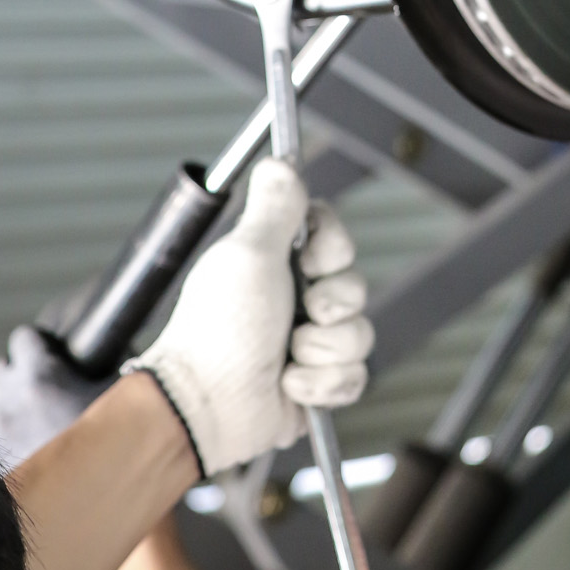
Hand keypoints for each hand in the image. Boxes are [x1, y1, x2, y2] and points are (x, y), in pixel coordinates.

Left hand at [0, 324, 111, 474]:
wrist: (100, 508)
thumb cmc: (117, 449)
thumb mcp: (120, 395)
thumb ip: (109, 365)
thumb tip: (115, 350)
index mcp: (40, 376)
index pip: (23, 338)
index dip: (39, 345)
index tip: (49, 354)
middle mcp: (8, 401)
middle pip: (2, 369)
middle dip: (20, 375)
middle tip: (43, 390)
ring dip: (0, 403)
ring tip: (24, 417)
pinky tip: (13, 443)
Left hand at [125, 158, 372, 476]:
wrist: (209, 407)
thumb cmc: (218, 331)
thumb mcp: (247, 253)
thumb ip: (274, 207)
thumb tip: (280, 161)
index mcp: (275, 261)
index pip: (333, 235)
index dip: (333, 248)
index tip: (310, 259)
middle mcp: (293, 299)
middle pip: (354, 285)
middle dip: (332, 304)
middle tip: (300, 312)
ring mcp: (306, 343)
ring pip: (360, 334)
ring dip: (323, 350)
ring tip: (286, 357)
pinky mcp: (317, 385)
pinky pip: (355, 377)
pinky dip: (323, 385)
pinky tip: (290, 386)